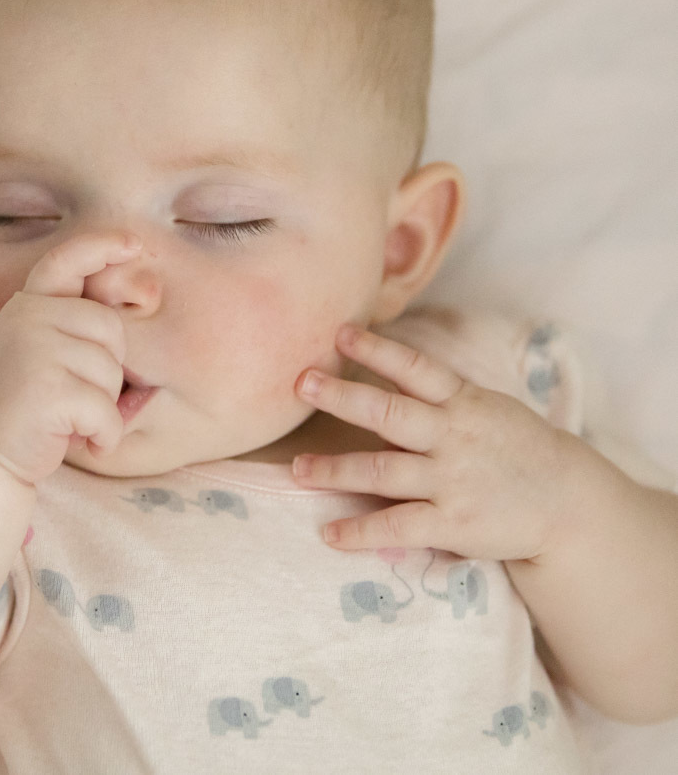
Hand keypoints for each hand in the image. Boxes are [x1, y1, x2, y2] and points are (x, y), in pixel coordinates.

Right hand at [0, 232, 140, 485]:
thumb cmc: (28, 401)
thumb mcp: (44, 348)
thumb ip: (76, 322)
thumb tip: (147, 292)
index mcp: (29, 304)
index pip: (66, 260)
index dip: (102, 246)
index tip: (134, 244)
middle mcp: (28, 317)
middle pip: (112, 328)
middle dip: (108, 369)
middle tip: (75, 395)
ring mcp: (35, 350)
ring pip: (112, 373)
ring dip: (103, 407)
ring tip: (70, 417)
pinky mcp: (48, 390)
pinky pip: (107, 412)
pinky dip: (104, 436)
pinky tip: (82, 441)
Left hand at [291, 324, 581, 561]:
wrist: (569, 503)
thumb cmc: (514, 448)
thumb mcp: (485, 409)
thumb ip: (436, 403)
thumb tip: (381, 399)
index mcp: (462, 401)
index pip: (415, 367)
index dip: (377, 349)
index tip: (340, 333)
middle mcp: (453, 436)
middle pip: (388, 412)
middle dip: (342, 397)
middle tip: (302, 383)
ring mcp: (452, 480)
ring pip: (382, 471)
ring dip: (334, 470)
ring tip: (298, 469)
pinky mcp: (454, 523)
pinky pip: (398, 526)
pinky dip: (361, 531)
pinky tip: (330, 534)